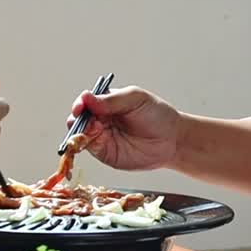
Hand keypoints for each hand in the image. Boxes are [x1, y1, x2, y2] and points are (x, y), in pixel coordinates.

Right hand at [66, 86, 183, 171]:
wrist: (172, 140)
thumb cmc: (157, 115)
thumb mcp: (135, 99)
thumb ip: (111, 100)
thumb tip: (86, 98)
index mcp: (107, 102)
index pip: (86, 101)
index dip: (80, 103)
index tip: (81, 106)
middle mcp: (101, 118)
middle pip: (78, 118)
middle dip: (78, 119)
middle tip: (88, 120)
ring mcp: (101, 136)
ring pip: (80, 133)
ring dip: (80, 132)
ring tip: (93, 129)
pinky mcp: (104, 152)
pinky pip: (89, 147)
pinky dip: (85, 144)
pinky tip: (94, 139)